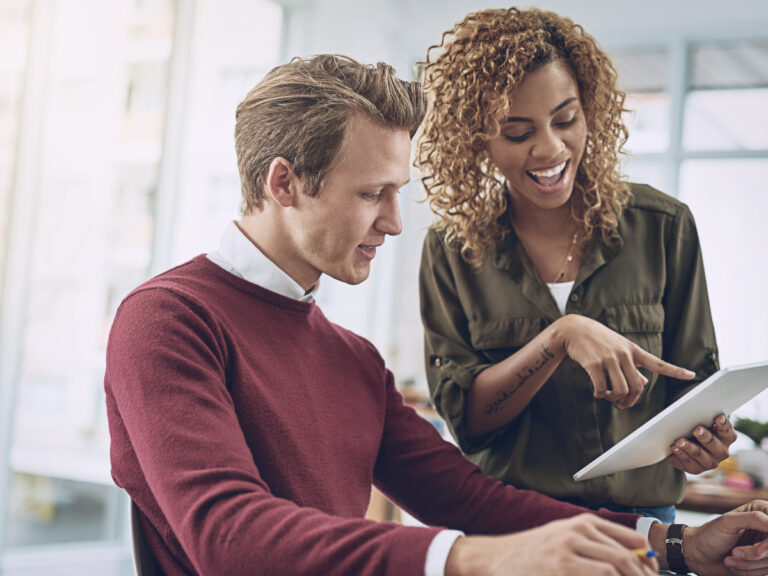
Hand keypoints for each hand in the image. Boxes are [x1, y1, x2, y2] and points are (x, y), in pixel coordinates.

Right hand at [446, 513, 657, 575]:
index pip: (629, 539)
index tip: (652, 574)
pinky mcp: (560, 568)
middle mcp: (576, 532)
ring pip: (614, 567)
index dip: (647, 560)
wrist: (496, 558)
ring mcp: (567, 551)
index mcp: (581, 523)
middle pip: (625, 557)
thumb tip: (633, 558)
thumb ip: (593, 543)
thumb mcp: (563, 537)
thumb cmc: (533, 551)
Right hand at [557, 314, 694, 408]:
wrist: (573, 329)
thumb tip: (645, 382)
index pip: (658, 363)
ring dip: (613, 398)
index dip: (675, 371)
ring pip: (619, 390)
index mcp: (633, 350)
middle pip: (636, 387)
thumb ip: (632, 366)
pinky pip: (601, 387)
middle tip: (621, 404)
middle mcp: (624, 354)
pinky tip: (597, 392)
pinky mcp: (594, 363)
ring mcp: (609, 358)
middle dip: (629, 400)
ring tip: (606, 396)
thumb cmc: (597, 339)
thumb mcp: (618, 348)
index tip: (691, 375)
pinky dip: (599, 394)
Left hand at [667, 414, 737, 473]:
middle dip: (705, 437)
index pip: (727, 431)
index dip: (723, 424)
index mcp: (727, 438)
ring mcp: (710, 462)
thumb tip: (693, 409)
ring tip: (679, 441)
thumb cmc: (697, 427)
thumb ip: (702, 416)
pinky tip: (674, 448)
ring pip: (700, 455)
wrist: (688, 442)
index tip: (718, 417)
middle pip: (713, 444)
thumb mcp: (702, 421)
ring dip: (689, 447)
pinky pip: (688, 463)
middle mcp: (721, 452)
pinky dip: (680, 454)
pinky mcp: (696, 469)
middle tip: (696, 429)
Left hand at [671, 500, 767, 575]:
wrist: (698, 556)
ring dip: (747, 565)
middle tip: (734, 553)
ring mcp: (765, 548)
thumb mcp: (729, 522)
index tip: (758, 550)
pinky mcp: (762, 564)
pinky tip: (733, 565)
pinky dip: (748, 573)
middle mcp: (766, 530)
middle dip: (754, 556)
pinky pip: (764, 573)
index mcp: (761, 512)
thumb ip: (754, 519)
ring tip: (730, 558)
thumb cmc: (709, 535)